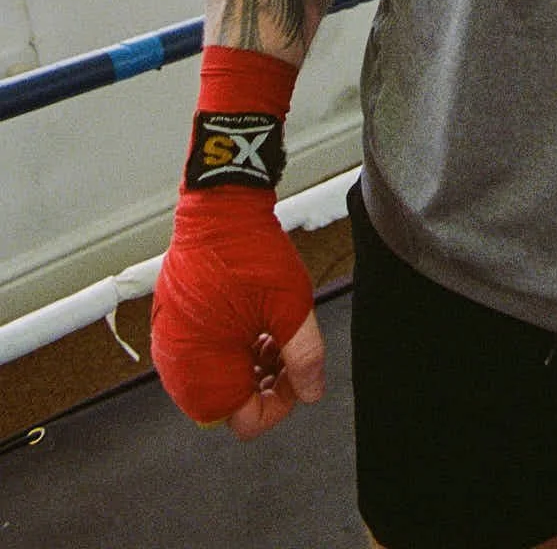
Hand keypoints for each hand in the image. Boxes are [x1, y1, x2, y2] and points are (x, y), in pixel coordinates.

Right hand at [151, 186, 319, 431]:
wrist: (221, 207)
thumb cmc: (250, 254)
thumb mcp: (292, 308)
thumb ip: (305, 357)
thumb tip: (312, 392)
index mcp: (201, 371)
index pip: (246, 421)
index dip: (281, 404)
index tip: (299, 374)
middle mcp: (177, 365)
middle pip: (231, 403)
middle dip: (265, 383)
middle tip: (289, 351)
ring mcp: (171, 344)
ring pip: (219, 378)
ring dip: (251, 365)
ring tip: (276, 332)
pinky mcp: (172, 324)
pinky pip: (203, 354)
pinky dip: (231, 348)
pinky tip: (255, 322)